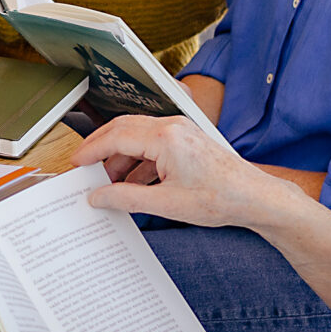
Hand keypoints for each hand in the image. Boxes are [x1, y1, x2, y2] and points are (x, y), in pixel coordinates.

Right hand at [80, 116, 297, 229]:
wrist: (254, 197)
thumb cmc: (219, 198)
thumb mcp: (166, 204)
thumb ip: (125, 198)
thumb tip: (98, 197)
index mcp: (165, 137)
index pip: (115, 137)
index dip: (91, 150)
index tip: (75, 164)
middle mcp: (172, 127)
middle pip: (122, 130)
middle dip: (100, 149)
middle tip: (83, 168)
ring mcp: (180, 132)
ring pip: (137, 137)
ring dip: (120, 158)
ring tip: (108, 184)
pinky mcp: (186, 141)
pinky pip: (152, 145)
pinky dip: (137, 162)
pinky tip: (132, 184)